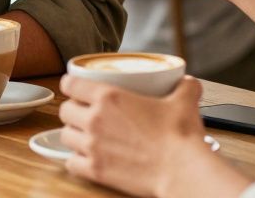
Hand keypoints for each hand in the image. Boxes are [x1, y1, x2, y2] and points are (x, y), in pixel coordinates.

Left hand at [59, 76, 243, 197]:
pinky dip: (76, 160)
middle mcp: (94, 120)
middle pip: (64, 111)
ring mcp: (92, 147)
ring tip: (85, 136)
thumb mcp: (184, 100)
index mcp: (109, 97)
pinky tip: (86, 159)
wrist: (181, 170)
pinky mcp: (95, 171)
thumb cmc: (180, 136)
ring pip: (65, 136)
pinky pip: (71, 163)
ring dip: (73, 135)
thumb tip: (189, 82)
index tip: (75, 88)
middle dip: (72, 111)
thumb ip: (185, 87)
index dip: (70, 84)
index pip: (71, 84)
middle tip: (84, 113)